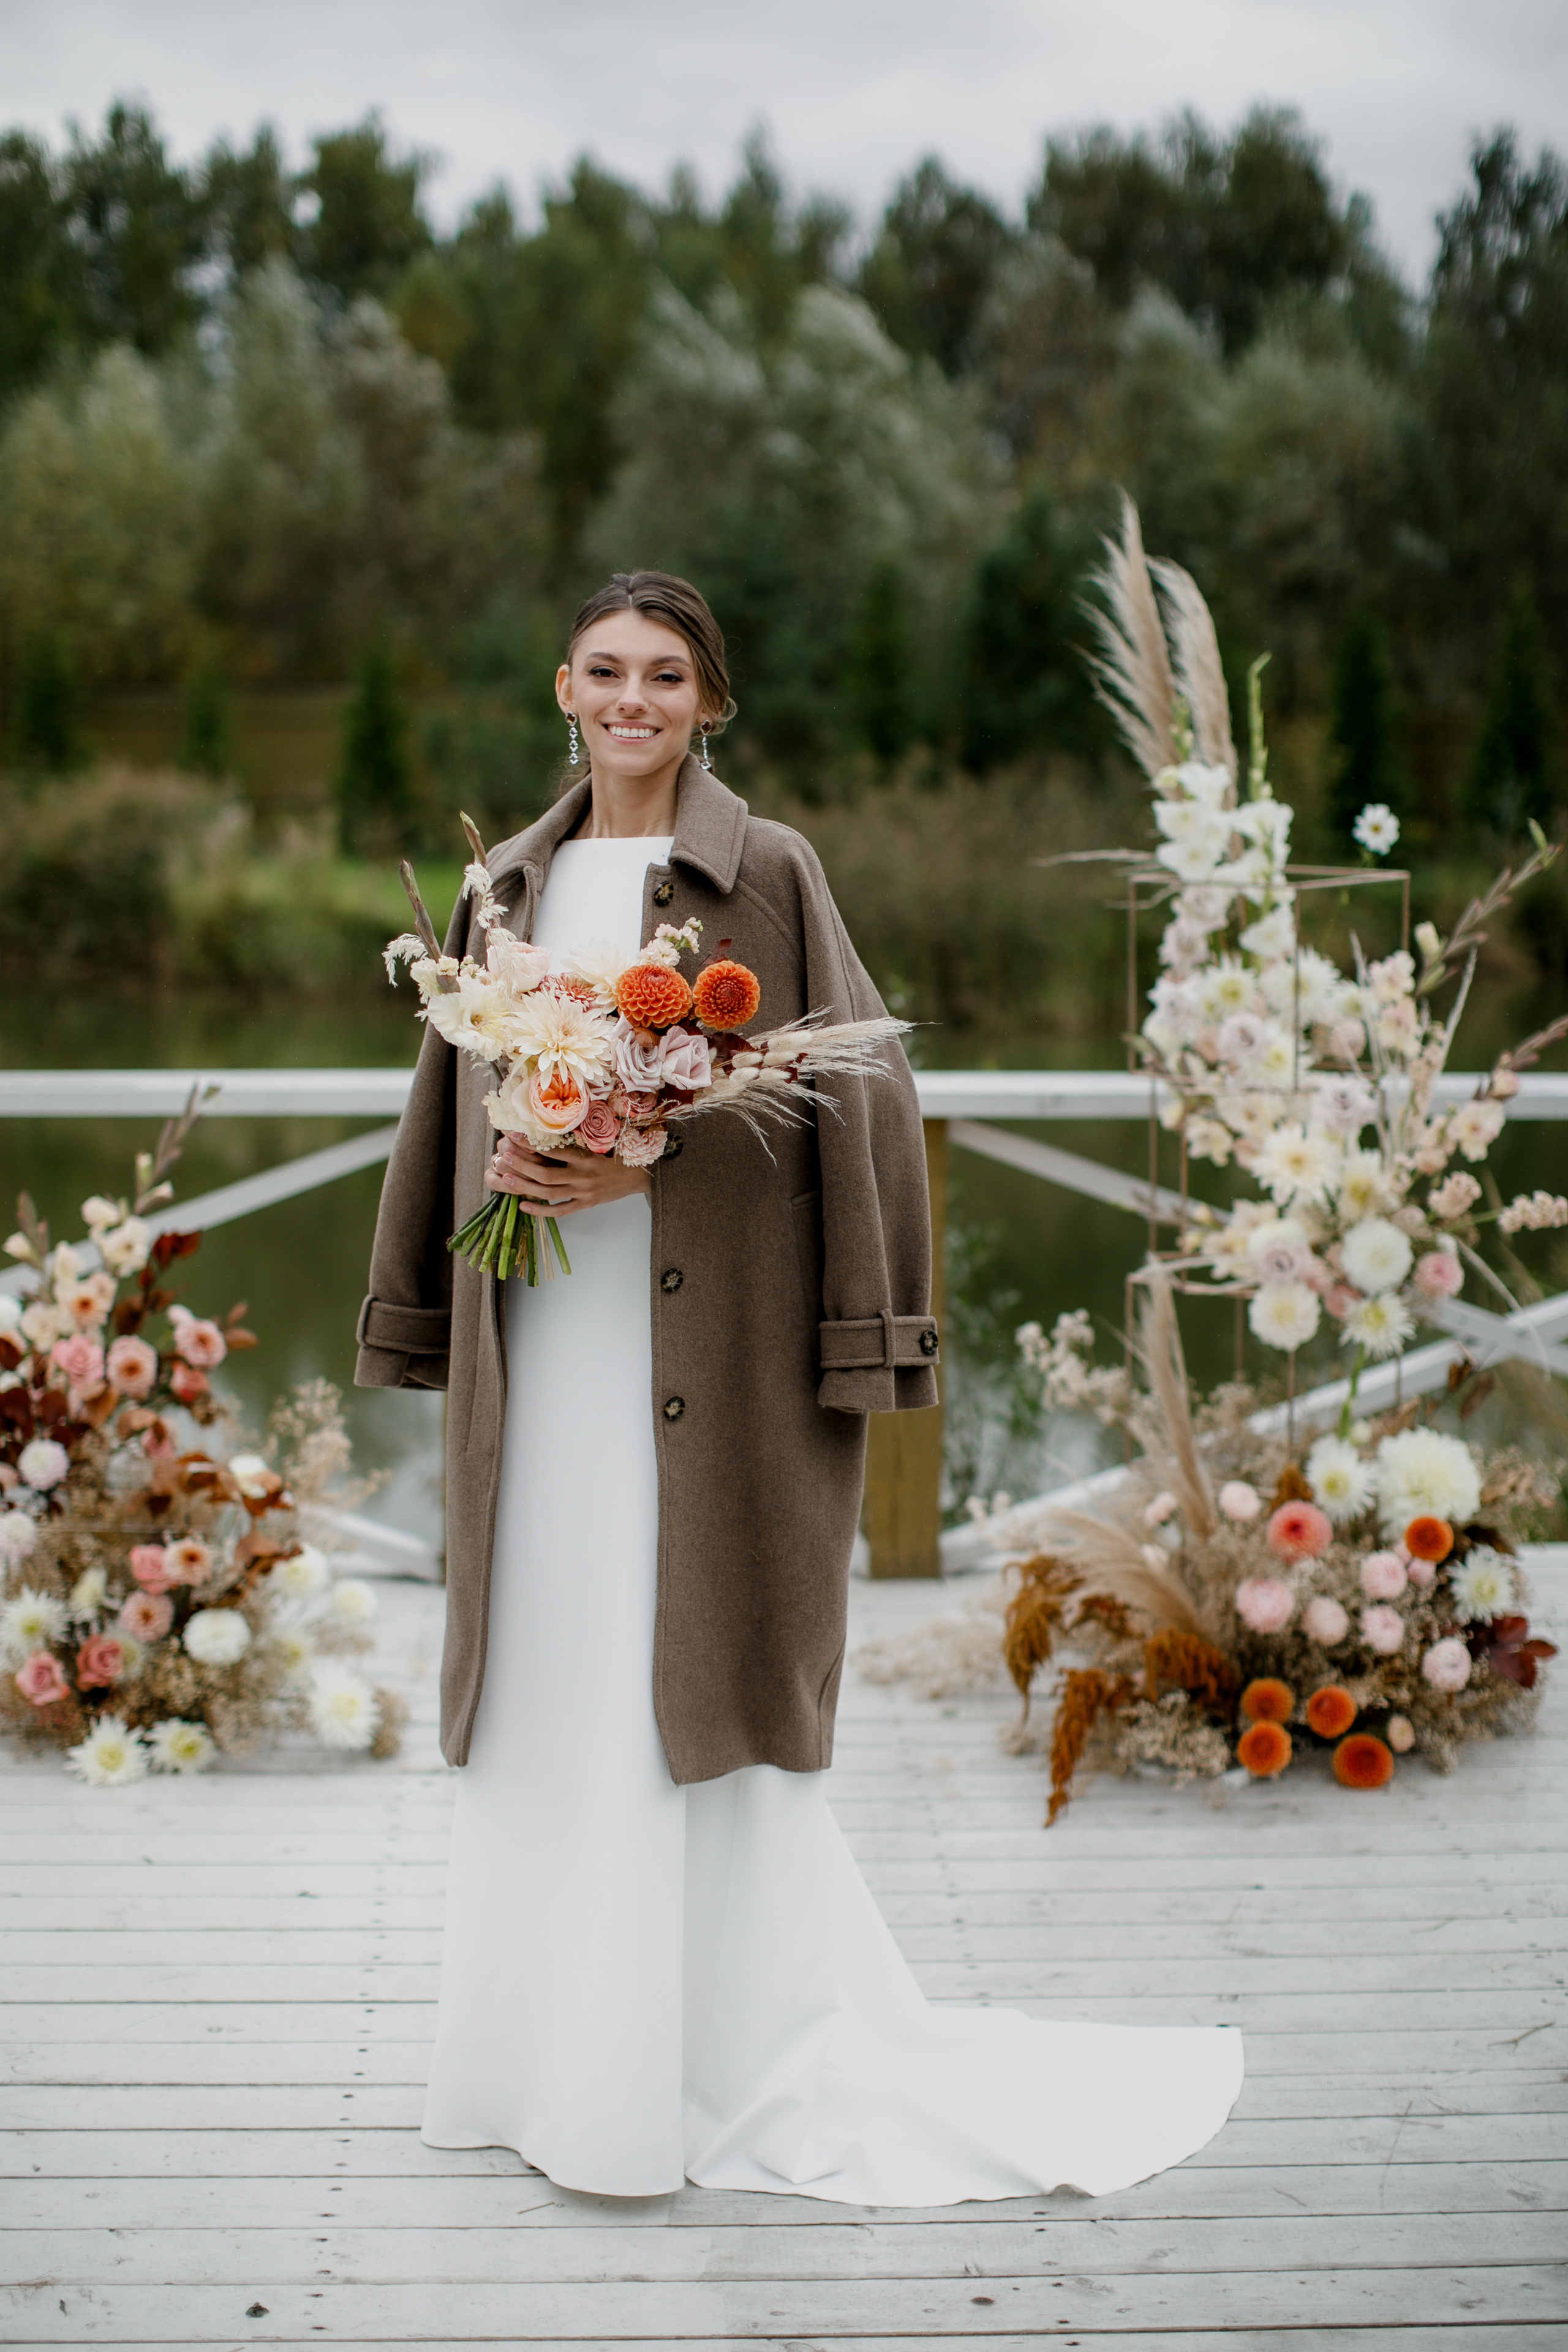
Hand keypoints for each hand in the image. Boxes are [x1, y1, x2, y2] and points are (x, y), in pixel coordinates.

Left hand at [488, 1135, 650, 1215]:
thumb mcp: (599, 1143)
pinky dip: (541, 1210)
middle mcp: (583, 1175)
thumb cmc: (617, 1155)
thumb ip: (575, 1140)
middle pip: (546, 1174)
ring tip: (506, 1180)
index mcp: (585, 1156)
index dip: (532, 1144)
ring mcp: (583, 1192)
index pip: (554, 1150)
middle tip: (504, 1157)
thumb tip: (547, 1130)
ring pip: (549, 1192)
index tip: (513, 1135)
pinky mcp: (586, 1204)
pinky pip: (560, 1210)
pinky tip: (524, 1205)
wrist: (640, 1175)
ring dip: (526, 1186)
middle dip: (522, 1166)